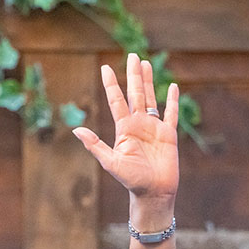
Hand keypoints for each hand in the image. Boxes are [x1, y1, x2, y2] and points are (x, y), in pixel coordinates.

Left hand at [72, 53, 179, 203]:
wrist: (153, 193)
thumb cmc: (131, 180)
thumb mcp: (111, 162)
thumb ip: (95, 145)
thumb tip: (76, 129)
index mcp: (124, 129)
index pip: (116, 101)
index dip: (111, 84)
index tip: (106, 67)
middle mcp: (138, 125)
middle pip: (135, 94)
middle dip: (133, 75)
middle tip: (132, 55)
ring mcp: (154, 128)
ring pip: (151, 98)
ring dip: (149, 81)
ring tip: (146, 63)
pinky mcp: (168, 134)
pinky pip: (170, 114)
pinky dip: (172, 100)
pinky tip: (172, 87)